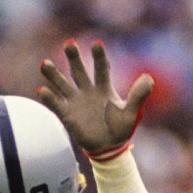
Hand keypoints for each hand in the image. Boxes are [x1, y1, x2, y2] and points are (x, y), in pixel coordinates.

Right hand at [38, 40, 153, 159]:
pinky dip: (49, 98)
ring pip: (62, 83)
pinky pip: (56, 103)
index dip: (99, 56)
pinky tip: (42, 91)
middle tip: (69, 44)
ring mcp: (76, 101)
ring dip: (53, 74)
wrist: (108, 148)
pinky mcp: (67, 114)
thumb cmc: (121, 129)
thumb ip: (138, 96)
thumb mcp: (132, 113)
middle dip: (74, 57)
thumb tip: (149, 78)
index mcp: (104, 88)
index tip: (96, 44)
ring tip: (45, 63)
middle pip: (79, 70)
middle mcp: (88, 91)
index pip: (101, 68)